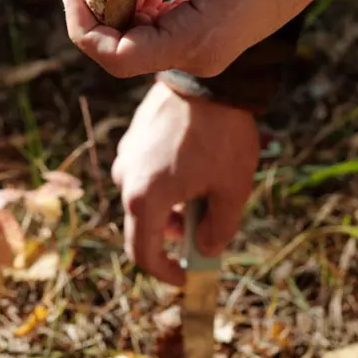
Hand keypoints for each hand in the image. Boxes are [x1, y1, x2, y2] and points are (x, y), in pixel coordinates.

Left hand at [62, 0, 357, 77]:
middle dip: (100, 8)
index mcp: (200, 38)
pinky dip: (145, 1)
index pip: (117, 56)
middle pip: (124, 50)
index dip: (83, 25)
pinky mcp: (210, 36)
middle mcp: (202, 55)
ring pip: (140, 38)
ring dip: (123, 1)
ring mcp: (207, 50)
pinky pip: (161, 29)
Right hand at [112, 80, 259, 284]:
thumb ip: (219, 230)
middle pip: (144, 225)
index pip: (142, 255)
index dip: (164, 273)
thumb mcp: (232, 190)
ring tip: (206, 192)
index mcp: (144, 199)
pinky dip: (166, 183)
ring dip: (171, 208)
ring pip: (145, 198)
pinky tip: (196, 167)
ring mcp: (127, 156)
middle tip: (205, 229)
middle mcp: (125, 179)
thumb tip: (205, 251)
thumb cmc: (222, 136)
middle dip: (173, 236)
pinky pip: (145, 172)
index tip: (186, 277)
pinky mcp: (133, 138)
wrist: (208, 79)